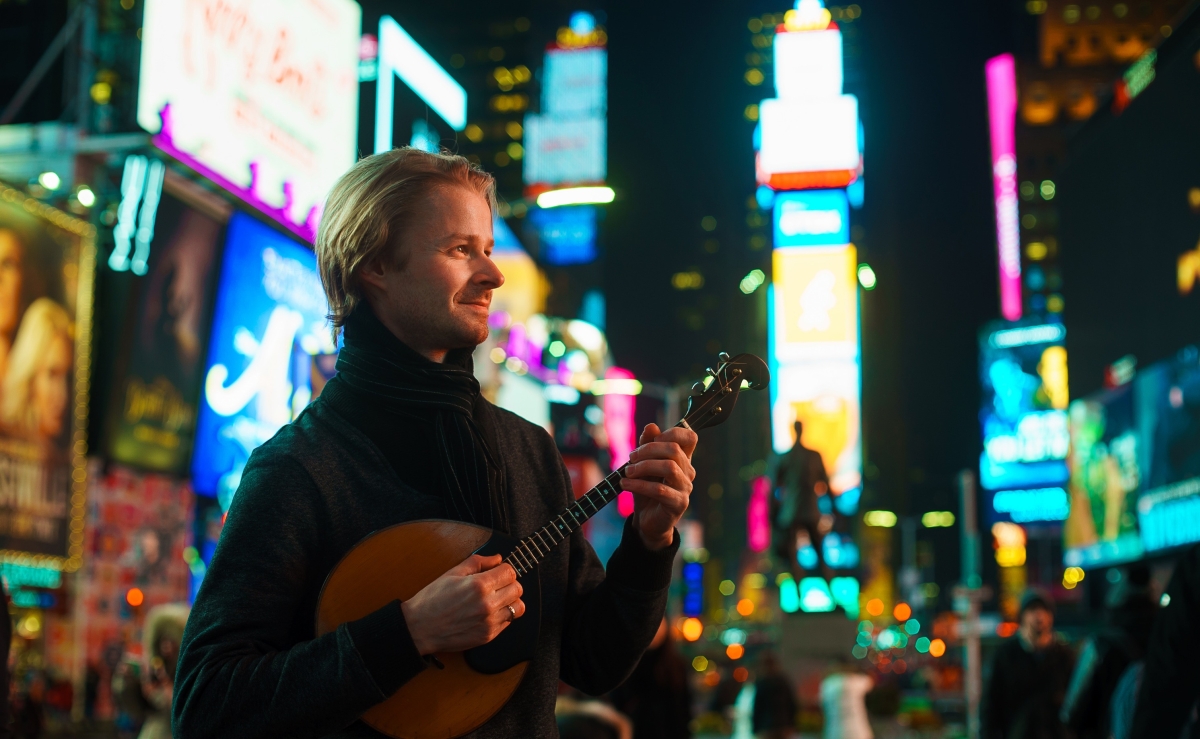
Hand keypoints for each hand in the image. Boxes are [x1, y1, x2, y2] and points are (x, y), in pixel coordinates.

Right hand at [401, 554, 525, 654]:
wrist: (419, 628)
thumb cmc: (432, 600)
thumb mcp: (452, 573)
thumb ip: (478, 562)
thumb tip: (497, 558)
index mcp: (479, 585)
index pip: (510, 572)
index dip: (504, 570)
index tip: (497, 572)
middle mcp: (487, 604)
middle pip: (517, 589)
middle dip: (509, 584)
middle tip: (497, 585)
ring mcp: (489, 622)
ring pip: (517, 607)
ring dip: (509, 601)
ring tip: (496, 599)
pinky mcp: (488, 636)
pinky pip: (508, 622)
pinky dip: (502, 615)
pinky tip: (488, 612)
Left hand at [621, 423, 697, 549]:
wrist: (647, 521)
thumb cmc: (647, 490)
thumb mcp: (643, 465)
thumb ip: (647, 445)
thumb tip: (652, 426)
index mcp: (682, 459)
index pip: (689, 437)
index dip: (671, 432)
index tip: (652, 439)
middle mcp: (688, 472)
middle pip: (674, 449)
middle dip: (648, 449)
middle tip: (630, 458)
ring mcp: (685, 488)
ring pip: (669, 467)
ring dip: (643, 467)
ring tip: (627, 472)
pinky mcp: (679, 504)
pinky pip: (660, 489)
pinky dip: (639, 485)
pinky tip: (625, 484)